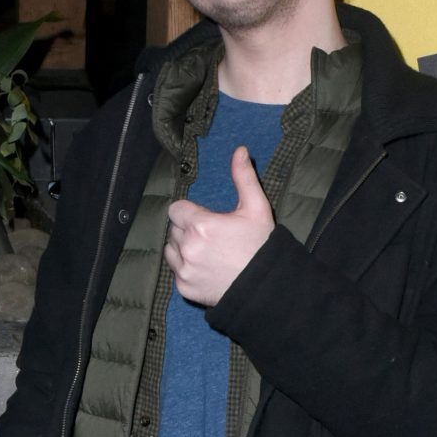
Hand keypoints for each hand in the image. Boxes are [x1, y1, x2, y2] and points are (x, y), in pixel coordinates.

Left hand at [165, 145, 274, 306]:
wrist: (266, 287)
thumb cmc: (261, 245)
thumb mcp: (256, 208)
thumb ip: (243, 177)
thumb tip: (239, 149)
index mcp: (200, 225)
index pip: (176, 209)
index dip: (190, 212)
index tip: (206, 219)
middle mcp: (187, 247)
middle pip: (173, 229)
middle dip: (188, 229)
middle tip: (213, 237)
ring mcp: (184, 270)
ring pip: (171, 250)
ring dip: (183, 248)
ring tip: (208, 252)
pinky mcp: (184, 287)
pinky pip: (176, 271)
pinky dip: (187, 269)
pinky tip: (207, 268)